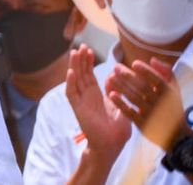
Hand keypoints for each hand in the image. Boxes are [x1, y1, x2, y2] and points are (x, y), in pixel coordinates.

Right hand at [66, 46, 130, 161]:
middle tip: (81, 46)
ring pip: (75, 80)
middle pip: (81, 74)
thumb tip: (114, 77)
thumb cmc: (117, 131)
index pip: (89, 75)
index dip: (88, 63)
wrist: (111, 146)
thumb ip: (118, 93)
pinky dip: (70, 82)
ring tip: (74, 52)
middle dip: (80, 60)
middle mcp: (86, 96)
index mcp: (96, 95)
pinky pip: (71, 93)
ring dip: (74, 66)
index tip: (88, 50)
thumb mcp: (121, 108)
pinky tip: (71, 72)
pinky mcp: (78, 108)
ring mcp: (81, 101)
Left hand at [106, 57, 192, 150]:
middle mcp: (160, 104)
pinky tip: (111, 94)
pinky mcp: (142, 124)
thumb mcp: (173, 89)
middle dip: (128, 76)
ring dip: (121, 87)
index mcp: (168, 94)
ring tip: (110, 77)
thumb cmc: (171, 105)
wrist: (175, 134)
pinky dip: (120, 104)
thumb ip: (166, 72)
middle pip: (142, 88)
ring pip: (134, 98)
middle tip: (115, 67)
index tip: (134, 63)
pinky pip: (129, 113)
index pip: (157, 80)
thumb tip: (152, 59)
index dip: (146, 71)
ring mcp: (151, 114)